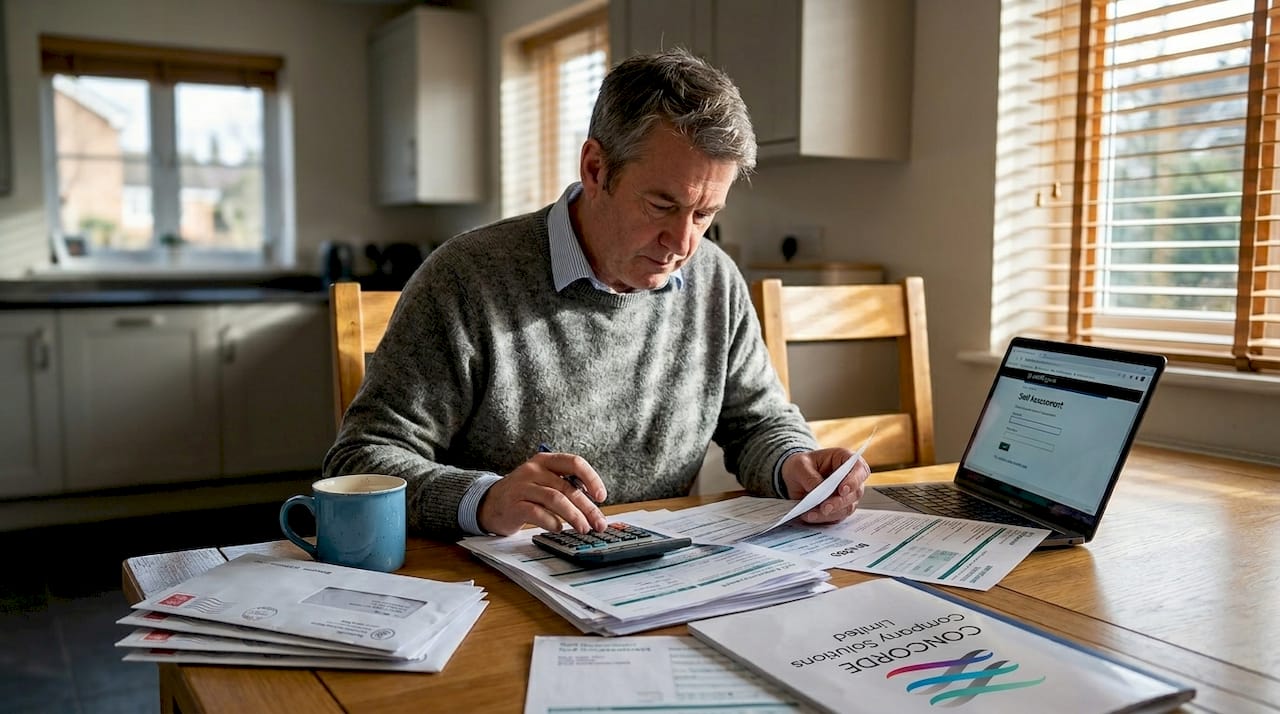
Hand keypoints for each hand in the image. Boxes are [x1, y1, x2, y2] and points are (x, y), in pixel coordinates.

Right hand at [478, 451, 608, 535]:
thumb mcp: (544, 481)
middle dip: (587, 507)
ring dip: (573, 516)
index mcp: (545, 461)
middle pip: (567, 487)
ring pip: (555, 499)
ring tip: (583, 528)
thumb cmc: (524, 493)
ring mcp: (522, 487)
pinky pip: (537, 513)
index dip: (592, 479)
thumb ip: (566, 486)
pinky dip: (552, 522)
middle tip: (598, 523)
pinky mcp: (514, 504)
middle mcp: (534, 470)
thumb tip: (593, 505)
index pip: (574, 462)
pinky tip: (559, 528)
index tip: (601, 497)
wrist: (490, 503)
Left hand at [780, 448, 869, 523]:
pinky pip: (836, 517)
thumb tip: (818, 489)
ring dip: (830, 512)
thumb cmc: (802, 465)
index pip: (859, 469)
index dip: (854, 480)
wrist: (794, 478)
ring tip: (811, 514)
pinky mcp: (839, 509)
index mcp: (845, 460)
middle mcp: (850, 478)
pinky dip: (823, 518)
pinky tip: (809, 516)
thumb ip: (809, 476)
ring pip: (847, 508)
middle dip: (839, 502)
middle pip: (855, 492)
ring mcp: (847, 496)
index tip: (842, 490)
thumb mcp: (800, 464)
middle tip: (825, 507)